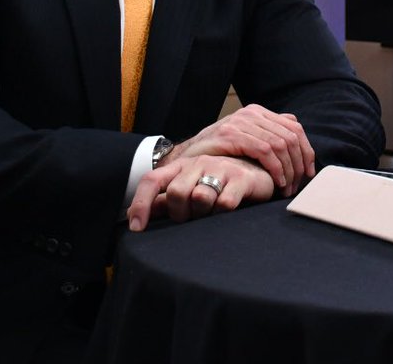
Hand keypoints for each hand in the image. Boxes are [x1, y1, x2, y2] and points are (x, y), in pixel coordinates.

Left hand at [127, 155, 274, 230]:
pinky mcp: (242, 178)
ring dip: (203, 213)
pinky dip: (223, 212)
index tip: (136, 228)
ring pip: (200, 197)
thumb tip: (134, 215)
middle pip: (176, 192)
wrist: (258, 172)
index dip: (141, 203)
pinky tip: (229, 210)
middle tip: (193, 217)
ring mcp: (221, 168)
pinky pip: (224, 203)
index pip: (152, 180)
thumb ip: (165, 201)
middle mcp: (199, 163)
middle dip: (181, 213)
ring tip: (212, 212)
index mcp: (182, 166)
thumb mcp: (190, 189)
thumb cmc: (219, 184)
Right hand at [164, 104, 315, 194]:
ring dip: (289, 169)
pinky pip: (265, 150)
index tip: (308, 173)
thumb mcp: (246, 139)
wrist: (186, 159)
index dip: (306, 151)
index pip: (294, 128)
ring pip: (280, 143)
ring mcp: (241, 122)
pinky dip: (276, 167)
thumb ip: (268, 131)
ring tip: (287, 187)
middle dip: (299, 163)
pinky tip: (277, 181)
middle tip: (297, 185)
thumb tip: (294, 125)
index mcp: (258, 112)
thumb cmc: (218, 153)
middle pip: (290, 136)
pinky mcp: (231, 134)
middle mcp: (252, 113)